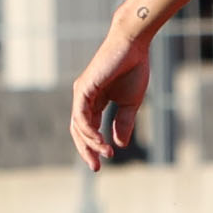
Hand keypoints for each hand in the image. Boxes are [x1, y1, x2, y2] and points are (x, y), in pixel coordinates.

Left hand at [66, 26, 150, 167]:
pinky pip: (81, 115)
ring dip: (91, 143)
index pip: (88, 128)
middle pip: (79, 130)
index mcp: (94, 101)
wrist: (133, 45)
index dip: (94, 146)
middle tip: (96, 167)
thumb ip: (123, 122)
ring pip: (79, 125)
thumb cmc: (133, 68)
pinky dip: (89, 130)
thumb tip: (119, 144)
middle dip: (87, 150)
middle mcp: (84, 98)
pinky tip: (100, 141)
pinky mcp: (83, 88)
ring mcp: (81, 93)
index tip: (104, 162)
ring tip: (106, 153)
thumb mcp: (130, 102)